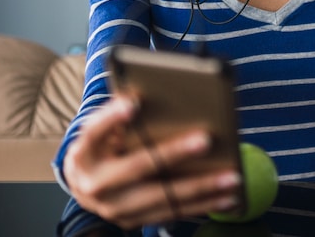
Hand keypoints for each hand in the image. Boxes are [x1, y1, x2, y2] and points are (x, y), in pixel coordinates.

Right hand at [63, 96, 241, 229]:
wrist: (82, 185)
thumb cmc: (101, 146)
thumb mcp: (101, 128)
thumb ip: (120, 115)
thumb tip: (154, 92)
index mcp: (84, 153)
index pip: (95, 131)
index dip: (112, 117)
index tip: (134, 102)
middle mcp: (96, 184)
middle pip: (139, 166)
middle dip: (174, 154)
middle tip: (206, 140)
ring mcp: (115, 207)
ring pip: (163, 197)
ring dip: (202, 188)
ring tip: (232, 178)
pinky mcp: (134, 221)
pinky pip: (173, 213)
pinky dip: (203, 206)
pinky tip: (228, 199)